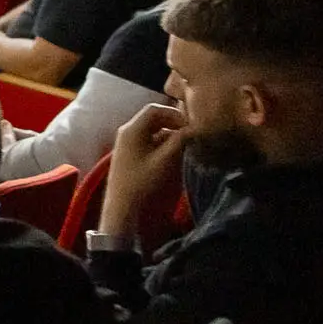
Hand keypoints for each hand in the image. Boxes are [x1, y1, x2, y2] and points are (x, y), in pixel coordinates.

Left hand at [102, 102, 189, 241]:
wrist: (125, 214)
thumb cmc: (144, 185)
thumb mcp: (167, 160)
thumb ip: (181, 139)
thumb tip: (197, 126)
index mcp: (132, 130)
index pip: (155, 109)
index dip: (176, 114)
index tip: (193, 126)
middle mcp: (128, 135)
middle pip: (155, 121)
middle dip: (176, 126)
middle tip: (194, 137)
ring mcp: (130, 148)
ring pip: (155, 134)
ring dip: (173, 138)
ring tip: (190, 149)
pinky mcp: (134, 161)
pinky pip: (152, 147)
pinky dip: (166, 149)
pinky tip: (179, 159)